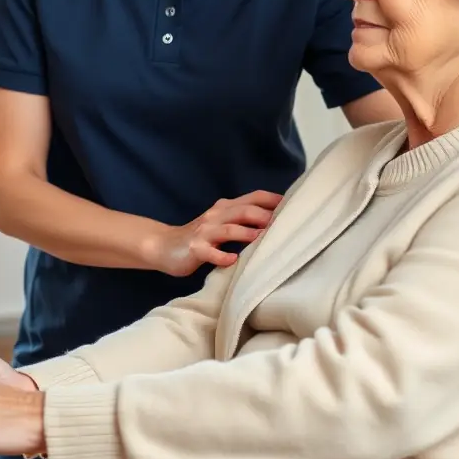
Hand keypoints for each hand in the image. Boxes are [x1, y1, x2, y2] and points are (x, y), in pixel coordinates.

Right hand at [148, 189, 281, 276]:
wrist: (164, 246)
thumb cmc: (200, 237)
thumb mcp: (221, 224)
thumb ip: (242, 220)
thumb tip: (274, 222)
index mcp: (225, 208)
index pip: (252, 197)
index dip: (272, 200)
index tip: (294, 206)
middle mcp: (216, 215)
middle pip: (243, 211)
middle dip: (264, 216)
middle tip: (284, 224)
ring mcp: (204, 232)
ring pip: (229, 229)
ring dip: (246, 233)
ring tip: (262, 238)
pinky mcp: (195, 249)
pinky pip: (210, 252)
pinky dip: (222, 256)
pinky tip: (232, 260)